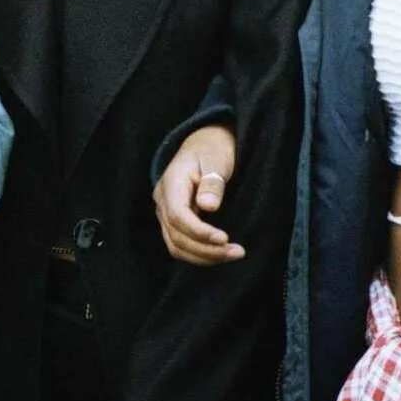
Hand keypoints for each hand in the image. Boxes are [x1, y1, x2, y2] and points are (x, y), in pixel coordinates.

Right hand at [155, 125, 240, 266]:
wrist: (204, 144)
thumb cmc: (212, 149)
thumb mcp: (216, 159)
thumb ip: (212, 183)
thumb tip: (208, 207)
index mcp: (171, 184)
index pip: (178, 216)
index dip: (199, 232)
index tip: (224, 238)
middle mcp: (163, 202)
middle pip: (176, 237)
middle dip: (206, 250)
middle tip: (237, 252)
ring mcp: (166, 214)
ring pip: (177, 246)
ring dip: (204, 257)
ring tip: (234, 254)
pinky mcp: (174, 222)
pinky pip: (181, 245)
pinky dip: (200, 254)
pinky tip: (221, 253)